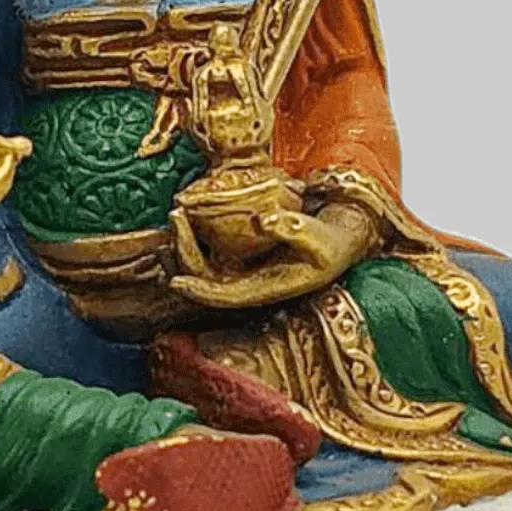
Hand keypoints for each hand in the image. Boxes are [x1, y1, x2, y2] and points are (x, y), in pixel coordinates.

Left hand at [170, 201, 378, 309]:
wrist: (336, 240)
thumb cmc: (328, 244)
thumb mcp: (317, 237)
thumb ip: (293, 229)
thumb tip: (262, 219)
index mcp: (263, 289)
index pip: (223, 297)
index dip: (199, 292)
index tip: (176, 281)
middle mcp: (246, 282)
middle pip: (204, 277)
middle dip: (183, 253)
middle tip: (175, 219)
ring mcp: (241, 268)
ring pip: (202, 263)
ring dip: (185, 243)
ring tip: (177, 213)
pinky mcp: (240, 254)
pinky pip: (208, 249)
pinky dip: (196, 235)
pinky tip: (188, 213)